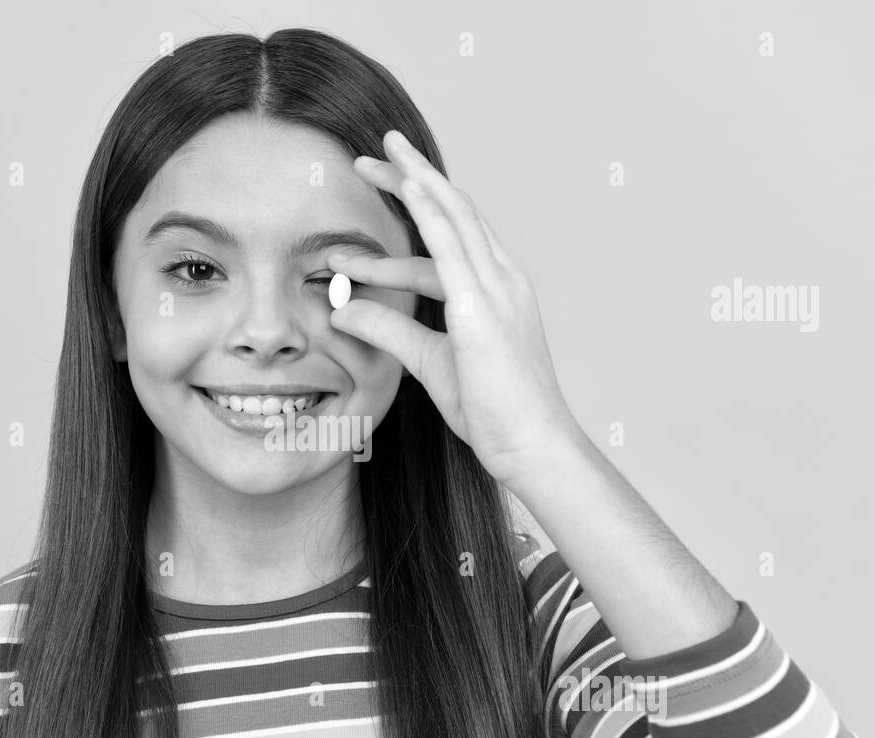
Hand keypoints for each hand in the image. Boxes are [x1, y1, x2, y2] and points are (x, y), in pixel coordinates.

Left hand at [329, 129, 578, 486]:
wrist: (532, 444)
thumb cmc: (493, 409)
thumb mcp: (427, 361)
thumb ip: (389, 329)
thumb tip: (342, 308)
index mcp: (495, 289)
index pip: (451, 234)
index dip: (415, 208)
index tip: (380, 192)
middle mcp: (501, 278)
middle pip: (452, 211)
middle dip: (409, 179)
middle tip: (366, 157)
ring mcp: (497, 289)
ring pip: (453, 215)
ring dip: (413, 181)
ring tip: (371, 159)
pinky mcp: (483, 308)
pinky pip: (453, 247)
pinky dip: (429, 212)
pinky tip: (406, 188)